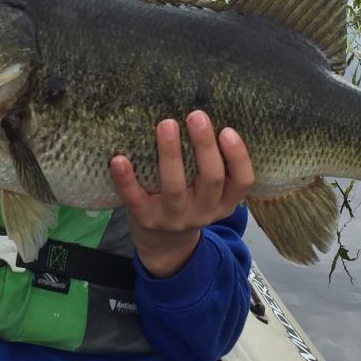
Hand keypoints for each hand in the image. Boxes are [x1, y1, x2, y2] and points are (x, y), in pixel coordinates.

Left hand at [110, 110, 253, 277]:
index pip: (242, 181)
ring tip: (166, 124)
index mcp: (224, 202)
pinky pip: (135, 198)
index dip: (238, 157)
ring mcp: (174, 218)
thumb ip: (210, 164)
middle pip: (211, 179)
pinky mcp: (146, 219)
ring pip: (175, 187)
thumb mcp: (208, 192)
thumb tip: (201, 114)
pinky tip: (119, 159)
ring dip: (170, 154)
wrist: (164, 246)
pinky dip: (126, 179)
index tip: (228, 130)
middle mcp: (203, 211)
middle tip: (196, 115)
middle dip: (204, 145)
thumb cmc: (188, 202)